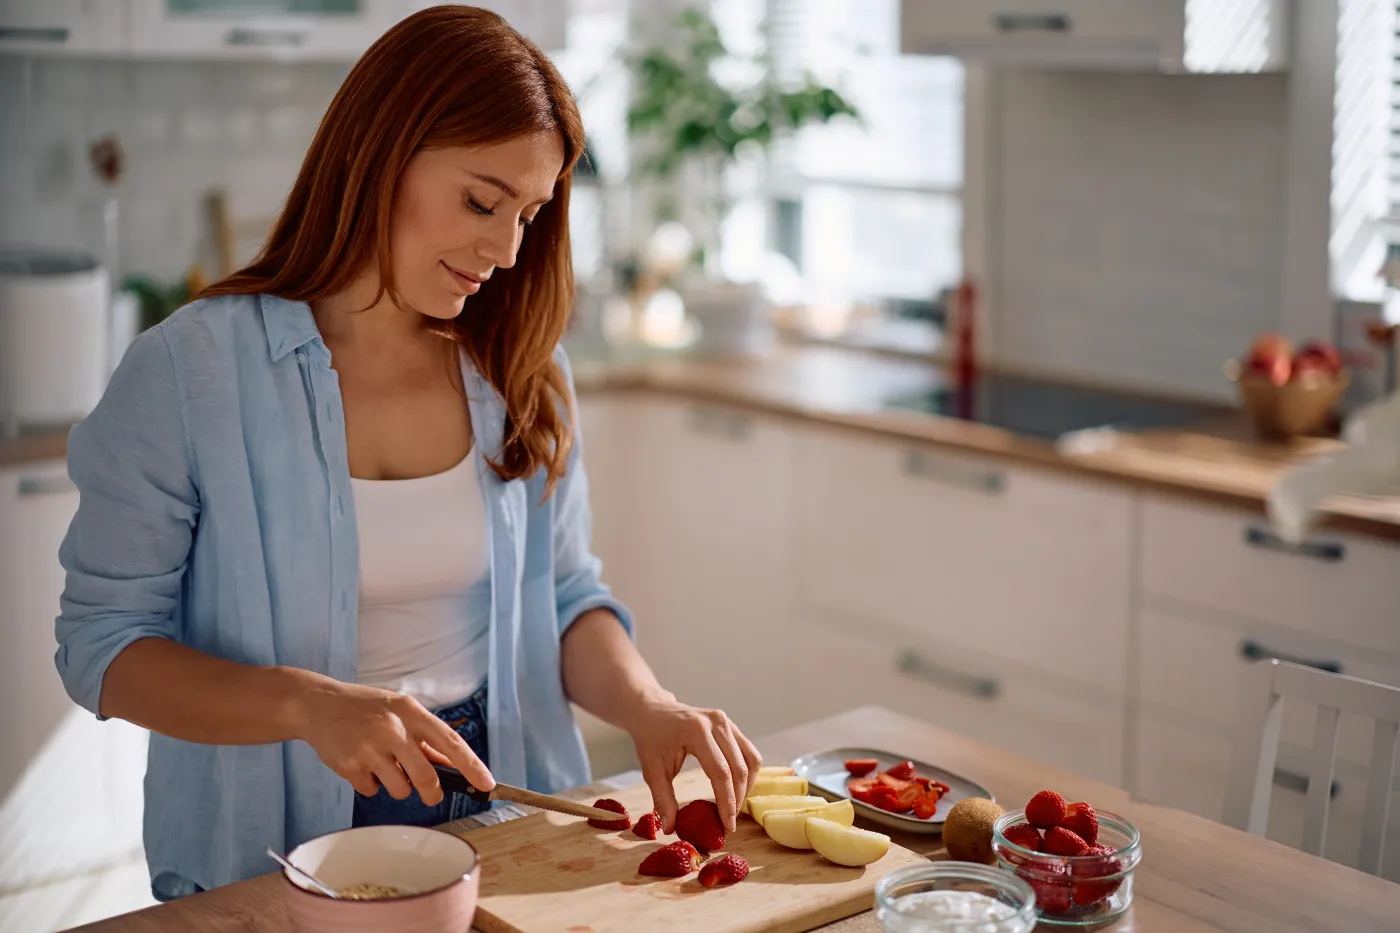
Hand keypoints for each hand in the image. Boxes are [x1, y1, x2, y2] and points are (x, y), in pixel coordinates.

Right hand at [289, 678, 493, 804]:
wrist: (319, 704)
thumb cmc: (365, 707)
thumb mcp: (400, 710)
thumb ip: (425, 737)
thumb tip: (453, 763)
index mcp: (411, 712)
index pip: (450, 742)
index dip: (472, 766)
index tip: (487, 784)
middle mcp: (393, 729)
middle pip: (426, 777)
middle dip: (432, 792)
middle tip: (430, 794)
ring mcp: (370, 748)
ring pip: (399, 789)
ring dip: (397, 787)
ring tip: (384, 766)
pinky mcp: (349, 765)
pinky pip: (371, 791)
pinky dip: (370, 784)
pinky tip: (361, 764)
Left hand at [624, 696, 760, 833]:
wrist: (652, 712)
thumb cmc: (651, 740)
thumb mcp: (651, 770)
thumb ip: (662, 800)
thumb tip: (670, 829)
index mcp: (696, 731)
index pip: (721, 772)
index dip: (727, 802)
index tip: (727, 826)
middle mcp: (716, 722)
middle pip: (739, 767)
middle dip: (737, 799)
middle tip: (729, 822)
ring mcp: (726, 721)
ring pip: (750, 759)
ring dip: (746, 787)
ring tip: (733, 807)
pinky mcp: (730, 724)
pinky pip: (748, 752)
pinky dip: (746, 773)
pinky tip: (736, 789)